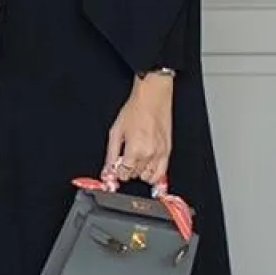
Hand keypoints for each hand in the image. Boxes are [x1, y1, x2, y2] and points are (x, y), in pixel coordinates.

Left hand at [103, 73, 173, 188]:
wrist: (153, 97)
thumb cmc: (136, 110)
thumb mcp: (116, 132)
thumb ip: (111, 155)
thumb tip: (107, 170)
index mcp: (135, 150)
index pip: (124, 174)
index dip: (117, 171)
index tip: (116, 167)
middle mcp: (149, 154)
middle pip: (135, 175)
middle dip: (128, 170)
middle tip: (125, 159)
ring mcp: (160, 154)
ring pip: (148, 177)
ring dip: (140, 172)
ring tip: (136, 161)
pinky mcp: (168, 151)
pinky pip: (162, 173)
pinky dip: (154, 175)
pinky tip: (147, 169)